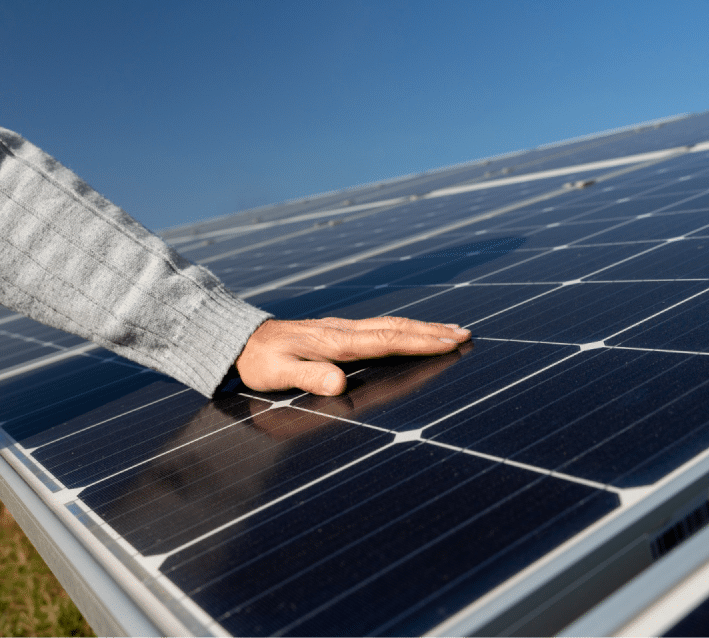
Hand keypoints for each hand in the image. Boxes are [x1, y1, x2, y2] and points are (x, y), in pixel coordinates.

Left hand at [234, 316, 471, 395]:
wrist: (241, 340)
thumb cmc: (258, 361)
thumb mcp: (275, 373)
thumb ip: (307, 376)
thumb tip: (339, 384)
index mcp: (334, 342)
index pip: (386, 341)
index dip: (419, 342)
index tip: (450, 341)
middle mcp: (343, 331)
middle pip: (396, 328)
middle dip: (432, 331)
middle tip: (467, 334)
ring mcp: (342, 329)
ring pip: (391, 325)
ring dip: (423, 327)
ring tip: (452, 331)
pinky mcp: (339, 332)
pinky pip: (380, 327)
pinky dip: (404, 328)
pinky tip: (414, 332)